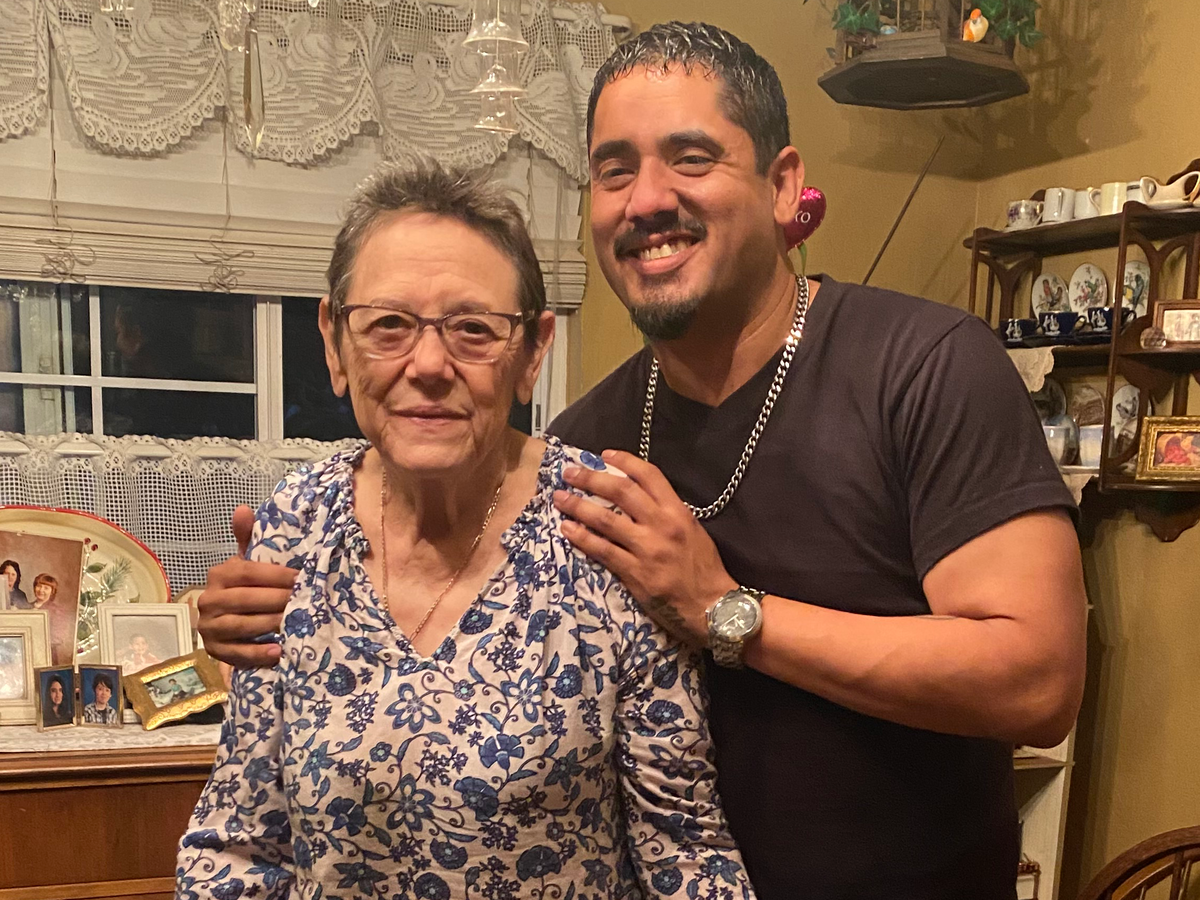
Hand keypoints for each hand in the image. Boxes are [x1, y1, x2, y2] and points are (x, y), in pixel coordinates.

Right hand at [197, 505, 295, 667]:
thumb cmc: (245, 588)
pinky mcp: (214, 652)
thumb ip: (247, 539)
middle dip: (278, 600)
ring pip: (242, 626)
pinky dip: (259, 654)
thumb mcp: (247, 563)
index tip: (302, 578)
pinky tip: (280, 652)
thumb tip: (243, 509)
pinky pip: (238, 654)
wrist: (226, 623)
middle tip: (304, 601)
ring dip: (271, 625)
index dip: (277, 575)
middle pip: (246, 600)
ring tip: (294, 623)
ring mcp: (209, 628)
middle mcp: (208, 600)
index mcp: (218, 575)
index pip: (248, 572)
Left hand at [552, 450, 736, 645]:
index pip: (649, 476)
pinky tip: (567, 529)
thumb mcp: (693, 531)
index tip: (604, 455)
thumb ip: (667, 513)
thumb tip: (639, 498)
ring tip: (560, 498)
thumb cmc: (704, 569)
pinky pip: (603, 551)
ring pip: (606, 520)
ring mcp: (647, 549)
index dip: (625, 462)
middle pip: (621, 492)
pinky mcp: (635, 573)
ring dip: (579, 506)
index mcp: (678, 512)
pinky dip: (582, 538)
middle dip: (591, 479)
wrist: (713, 607)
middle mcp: (662, 526)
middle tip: (570, 472)